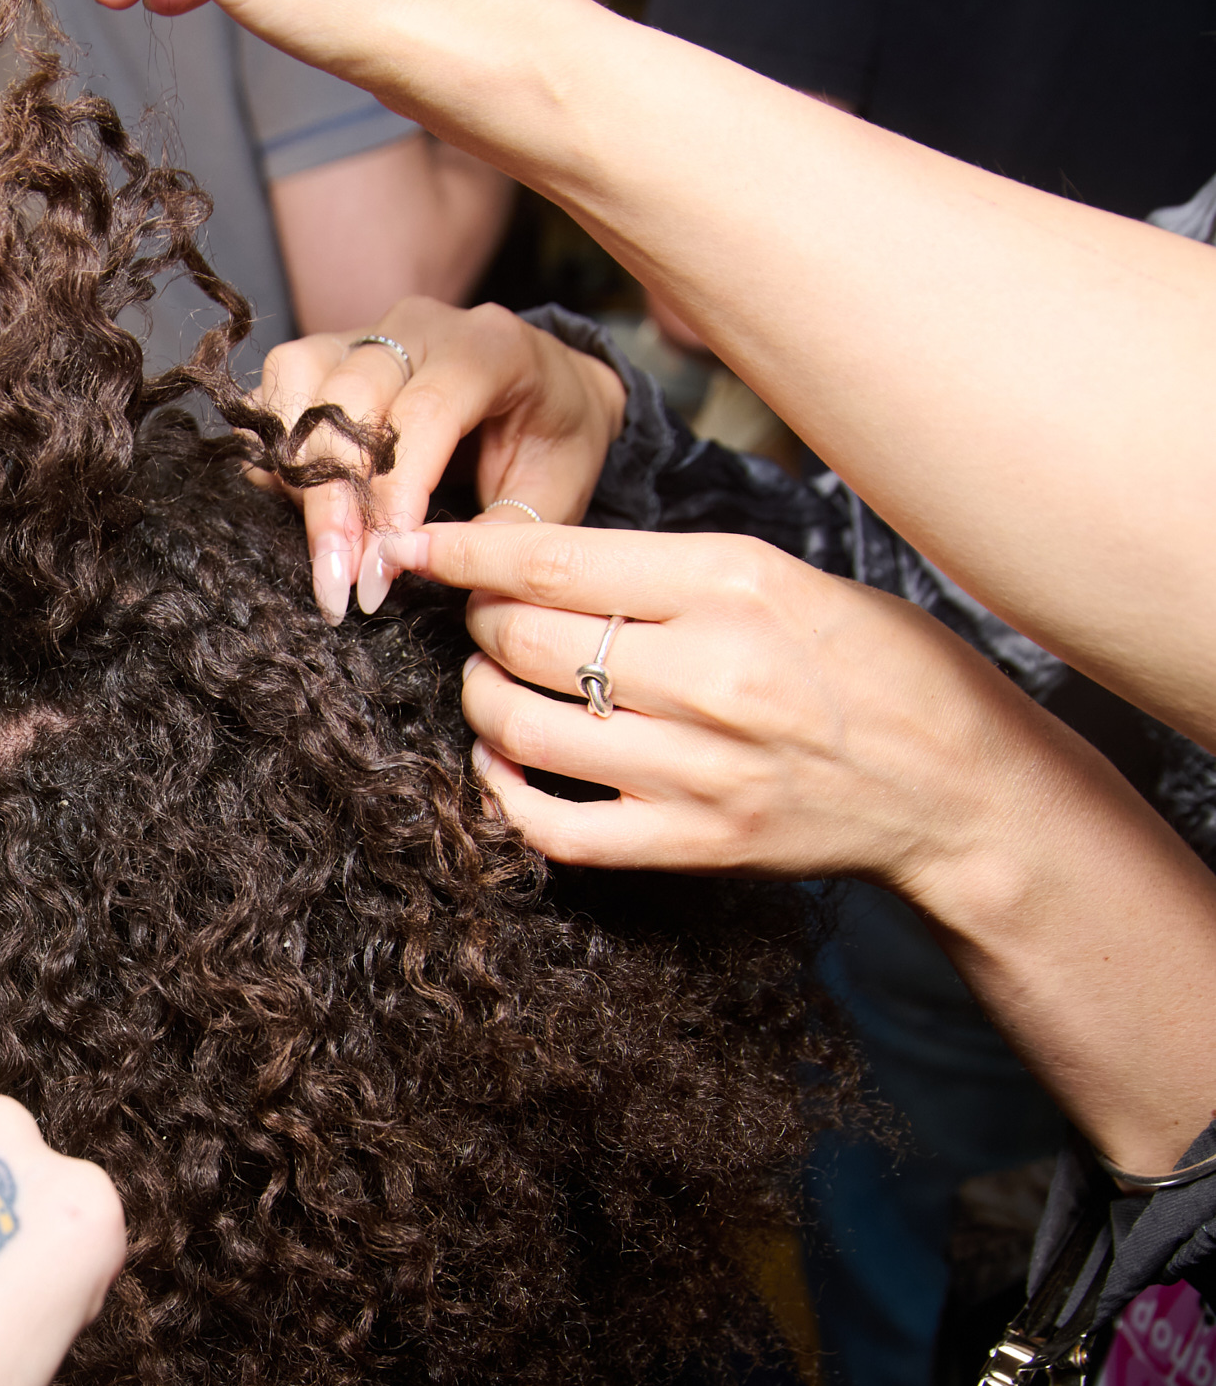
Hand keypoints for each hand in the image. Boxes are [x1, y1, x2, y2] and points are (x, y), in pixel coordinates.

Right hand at [254, 299, 623, 622]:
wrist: (549, 388)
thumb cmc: (556, 439)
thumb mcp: (556, 494)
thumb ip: (498, 535)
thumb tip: (423, 568)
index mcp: (487, 348)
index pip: (421, 415)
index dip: (392, 500)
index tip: (378, 575)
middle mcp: (419, 326)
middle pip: (346, 403)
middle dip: (334, 505)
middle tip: (337, 585)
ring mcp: (366, 333)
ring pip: (296, 386)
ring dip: (297, 477)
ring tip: (323, 546)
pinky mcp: (329, 352)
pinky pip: (276, 392)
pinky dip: (276, 454)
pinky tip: (298, 509)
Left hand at [389, 521, 1059, 901]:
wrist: (961, 790)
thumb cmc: (880, 668)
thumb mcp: (789, 579)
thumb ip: (670, 573)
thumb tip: (545, 564)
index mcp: (733, 584)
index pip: (555, 560)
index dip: (468, 552)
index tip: (423, 543)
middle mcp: (707, 673)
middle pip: (521, 639)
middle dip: (479, 623)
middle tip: (485, 617)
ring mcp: (694, 767)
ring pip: (518, 726)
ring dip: (480, 699)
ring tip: (494, 682)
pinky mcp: (690, 842)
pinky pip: (551, 825)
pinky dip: (504, 790)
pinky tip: (505, 761)